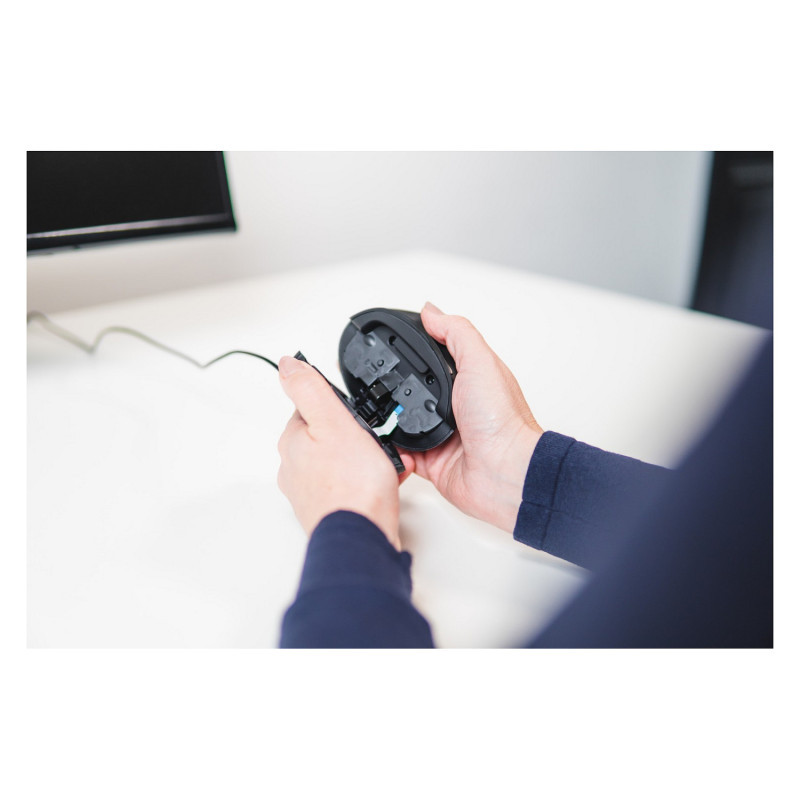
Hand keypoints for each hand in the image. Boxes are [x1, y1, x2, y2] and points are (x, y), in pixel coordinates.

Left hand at [276, 356, 413, 549]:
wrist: (362, 538)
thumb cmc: (351, 486)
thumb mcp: (334, 422)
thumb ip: (310, 389)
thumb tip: (287, 364)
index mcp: (293, 441)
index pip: (311, 406)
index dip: (338, 405)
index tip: (356, 412)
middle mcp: (296, 467)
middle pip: (328, 434)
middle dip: (355, 434)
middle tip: (375, 438)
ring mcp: (313, 490)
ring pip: (342, 460)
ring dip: (366, 457)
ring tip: (386, 462)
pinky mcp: (331, 508)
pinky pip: (352, 483)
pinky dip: (369, 480)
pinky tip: (385, 482)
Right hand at [400, 303, 543, 532]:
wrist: (505, 473)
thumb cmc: (503, 421)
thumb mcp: (480, 362)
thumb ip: (455, 333)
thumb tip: (430, 310)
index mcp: (470, 379)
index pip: (436, 356)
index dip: (416, 349)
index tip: (392, 342)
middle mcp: (457, 406)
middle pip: (415, 389)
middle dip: (397, 387)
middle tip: (378, 381)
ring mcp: (444, 433)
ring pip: (405, 421)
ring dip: (392, 418)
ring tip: (379, 410)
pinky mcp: (433, 461)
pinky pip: (404, 452)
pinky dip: (394, 449)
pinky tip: (388, 440)